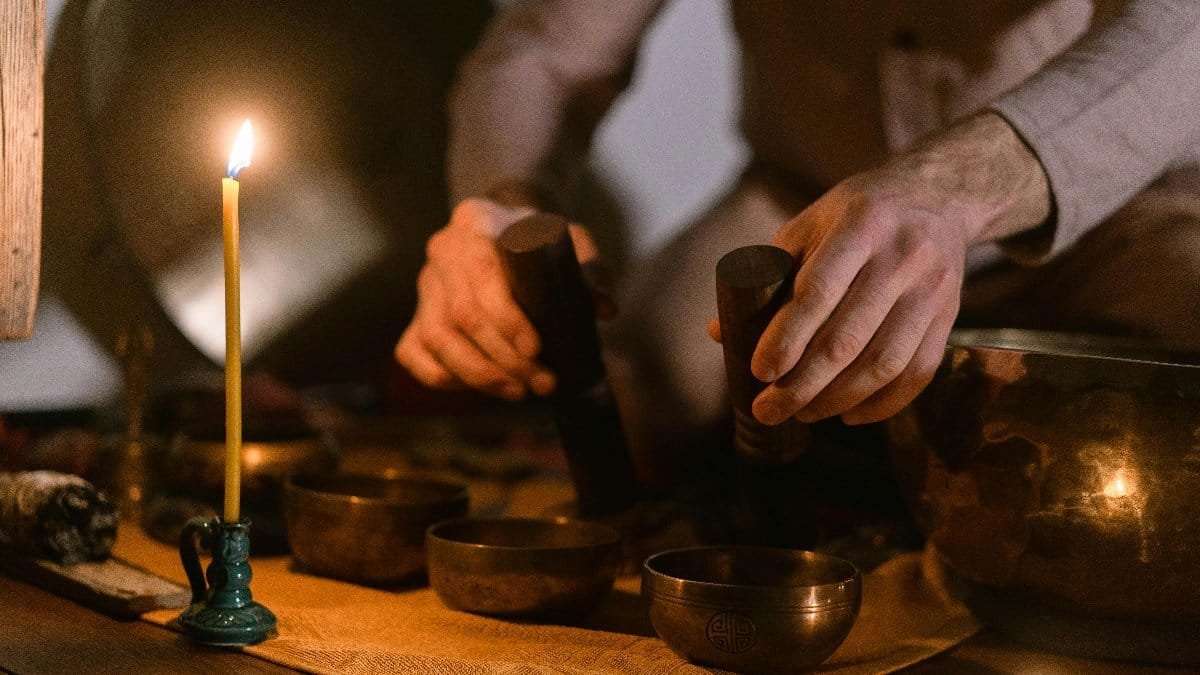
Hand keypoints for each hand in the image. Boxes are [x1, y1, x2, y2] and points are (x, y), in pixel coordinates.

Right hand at [395, 198, 609, 399]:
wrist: (509, 233)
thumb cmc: (542, 241)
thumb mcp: (572, 241)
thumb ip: (590, 270)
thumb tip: (604, 308)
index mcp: (475, 221)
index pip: (482, 273)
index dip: (506, 318)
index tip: (536, 349)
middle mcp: (442, 250)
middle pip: (460, 314)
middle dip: (502, 358)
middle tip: (542, 382)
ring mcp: (425, 284)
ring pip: (436, 337)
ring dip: (478, 374)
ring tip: (518, 391)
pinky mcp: (416, 314)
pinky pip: (412, 352)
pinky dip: (440, 376)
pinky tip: (475, 387)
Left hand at [730, 113, 1050, 424]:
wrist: (937, 195)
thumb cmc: (857, 214)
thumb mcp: (808, 226)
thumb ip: (768, 275)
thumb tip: (718, 333)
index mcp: (860, 225)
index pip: (818, 291)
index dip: (786, 337)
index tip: (759, 371)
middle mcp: (902, 257)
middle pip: (848, 337)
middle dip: (802, 384)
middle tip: (768, 409)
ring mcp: (931, 289)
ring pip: (883, 363)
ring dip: (838, 399)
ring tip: (802, 414)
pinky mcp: (950, 315)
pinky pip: (917, 372)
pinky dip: (882, 404)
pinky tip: (849, 415)